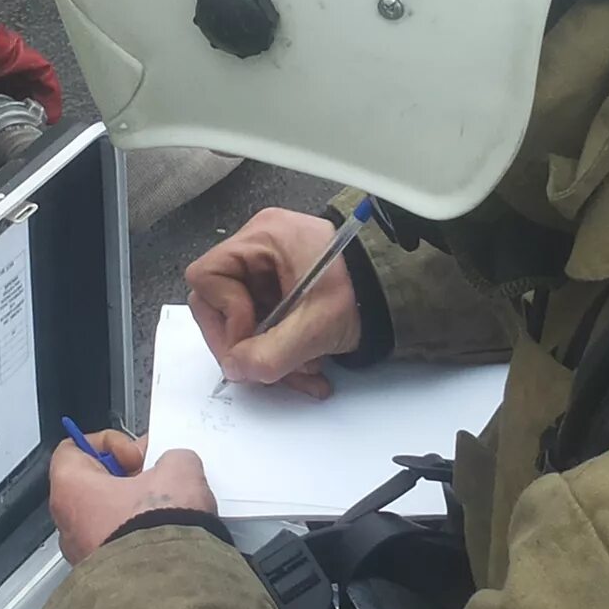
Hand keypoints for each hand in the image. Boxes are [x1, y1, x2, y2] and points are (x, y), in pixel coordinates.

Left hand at [50, 429, 215, 562]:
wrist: (169, 586)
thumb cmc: (158, 529)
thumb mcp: (178, 470)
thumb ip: (171, 458)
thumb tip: (174, 466)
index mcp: (71, 488)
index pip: (73, 449)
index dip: (108, 444)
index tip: (135, 454)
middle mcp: (68, 524)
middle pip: (92, 486)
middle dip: (127, 480)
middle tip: (156, 480)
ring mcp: (83, 555)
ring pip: (107, 519)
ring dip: (135, 510)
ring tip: (168, 510)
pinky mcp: (104, 577)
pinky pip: (118, 546)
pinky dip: (139, 538)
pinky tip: (167, 536)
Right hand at [186, 207, 363, 400]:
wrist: (400, 293)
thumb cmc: (365, 291)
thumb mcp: (317, 326)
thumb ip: (272, 353)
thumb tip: (236, 369)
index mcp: (264, 237)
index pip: (208, 276)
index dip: (224, 314)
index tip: (252, 340)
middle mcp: (261, 247)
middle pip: (221, 303)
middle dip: (245, 344)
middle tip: (266, 369)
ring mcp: (271, 269)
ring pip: (244, 321)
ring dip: (268, 355)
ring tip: (303, 372)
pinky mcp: (283, 290)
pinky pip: (264, 325)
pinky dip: (281, 351)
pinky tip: (309, 367)